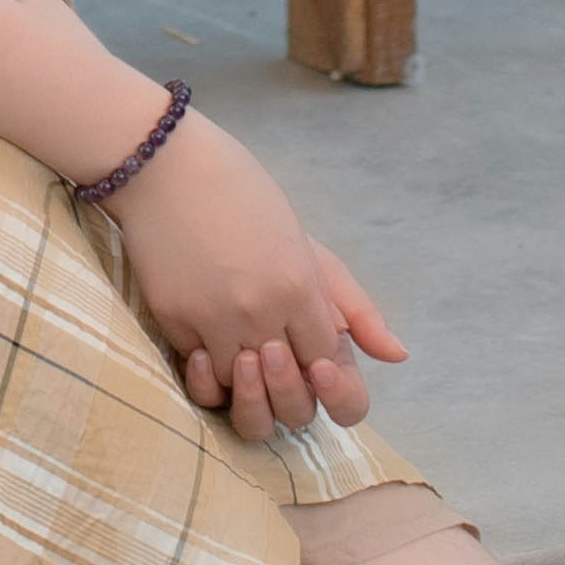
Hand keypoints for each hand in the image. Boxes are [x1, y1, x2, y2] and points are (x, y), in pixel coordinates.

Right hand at [111, 114, 406, 437]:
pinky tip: (208, 345)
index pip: (326, 368)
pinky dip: (207, 369)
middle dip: (288, 394)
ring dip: (244, 385)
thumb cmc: (243, 196)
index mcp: (300, 287)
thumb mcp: (308, 247)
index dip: (323, 375)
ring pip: (239, 393)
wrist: (165, 163)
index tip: (308, 355)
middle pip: (289, 401)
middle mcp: (261, 309)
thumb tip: (398, 356)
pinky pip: (199, 373)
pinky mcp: (173, 319)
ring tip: (242, 354)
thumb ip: (355, 306)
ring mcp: (214, 317)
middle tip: (274, 358)